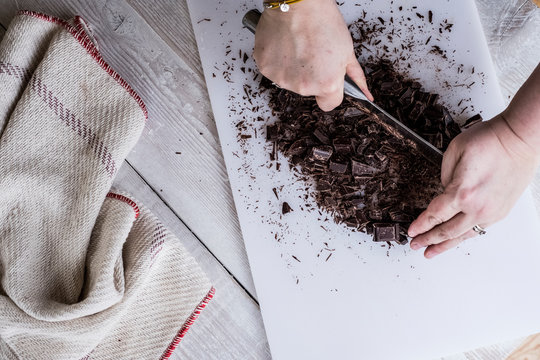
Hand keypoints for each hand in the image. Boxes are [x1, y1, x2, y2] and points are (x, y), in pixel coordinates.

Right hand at [253, 0, 372, 110]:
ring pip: (289, 81)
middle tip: (312, 52)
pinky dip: (277, 60)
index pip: (329, 104)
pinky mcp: (265, 68)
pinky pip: (273, 71)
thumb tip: (366, 93)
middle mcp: (303, 86)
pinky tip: (284, 44)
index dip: (330, 91)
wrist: (297, 2)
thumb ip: (355, 76)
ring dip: (293, 69)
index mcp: (326, 84)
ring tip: (297, 46)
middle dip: (311, 76)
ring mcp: (282, 79)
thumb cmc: (322, 20)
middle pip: (308, 91)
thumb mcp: (347, 50)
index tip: (327, 79)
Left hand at [408, 114, 539, 257]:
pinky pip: (477, 229)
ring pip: (462, 235)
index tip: (411, 232)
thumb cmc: (490, 140)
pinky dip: (463, 237)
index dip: (420, 225)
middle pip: (446, 230)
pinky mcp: (500, 212)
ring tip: (431, 252)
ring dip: (445, 245)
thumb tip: (443, 192)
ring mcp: (491, 212)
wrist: (519, 139)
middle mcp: (477, 207)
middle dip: (428, 239)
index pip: (434, 215)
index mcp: (462, 192)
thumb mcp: (454, 152)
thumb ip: (444, 177)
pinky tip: (455, 239)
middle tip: (415, 245)